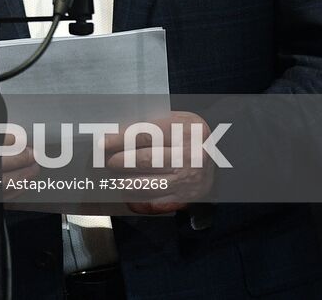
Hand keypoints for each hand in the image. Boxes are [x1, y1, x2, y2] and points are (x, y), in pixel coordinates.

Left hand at [102, 110, 216, 213]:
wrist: (219, 155)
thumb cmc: (186, 134)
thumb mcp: (174, 120)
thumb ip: (147, 125)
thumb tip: (112, 134)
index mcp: (186, 130)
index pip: (146, 135)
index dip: (120, 140)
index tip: (102, 143)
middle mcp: (190, 156)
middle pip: (146, 160)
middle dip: (120, 161)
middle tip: (107, 160)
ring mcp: (189, 179)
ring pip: (148, 184)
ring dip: (124, 181)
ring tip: (114, 176)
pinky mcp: (186, 197)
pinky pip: (154, 201)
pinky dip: (135, 197)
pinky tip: (126, 190)